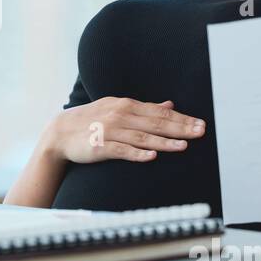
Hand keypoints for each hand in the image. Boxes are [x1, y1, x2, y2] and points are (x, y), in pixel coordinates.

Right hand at [42, 96, 205, 164]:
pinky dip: (137, 153)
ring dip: (164, 141)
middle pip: (155, 123)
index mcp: (126, 105)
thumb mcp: (117, 108)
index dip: (181, 118)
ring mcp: (110, 131)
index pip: (159, 112)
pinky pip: (122, 150)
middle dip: (180, 128)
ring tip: (183, 146)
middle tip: (200, 132)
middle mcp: (120, 115)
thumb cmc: (92, 120)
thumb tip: (169, 104)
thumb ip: (144, 108)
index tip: (200, 124)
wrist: (60, 132)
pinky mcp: (100, 146)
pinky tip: (152, 156)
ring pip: (142, 137)